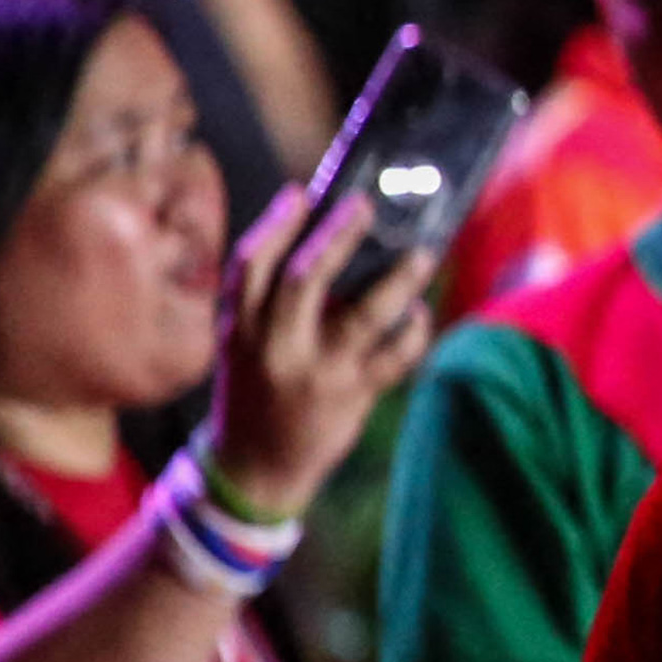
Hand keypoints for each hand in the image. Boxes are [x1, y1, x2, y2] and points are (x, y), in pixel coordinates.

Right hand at [205, 183, 435, 516]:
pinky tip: (420, 312)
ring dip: (398, 281)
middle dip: (337, 238)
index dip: (275, 225)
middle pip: (303, 281)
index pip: (248, 267)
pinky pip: (394, 357)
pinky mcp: (350, 396)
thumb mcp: (244, 344)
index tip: (300, 191)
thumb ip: (271, 301)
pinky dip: (414, 330)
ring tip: (422, 253)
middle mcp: (273, 347)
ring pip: (363, 318)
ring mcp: (315, 373)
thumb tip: (329, 234)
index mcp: (239, 328)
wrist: (252, 470)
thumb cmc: (256, 386)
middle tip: (366, 204)